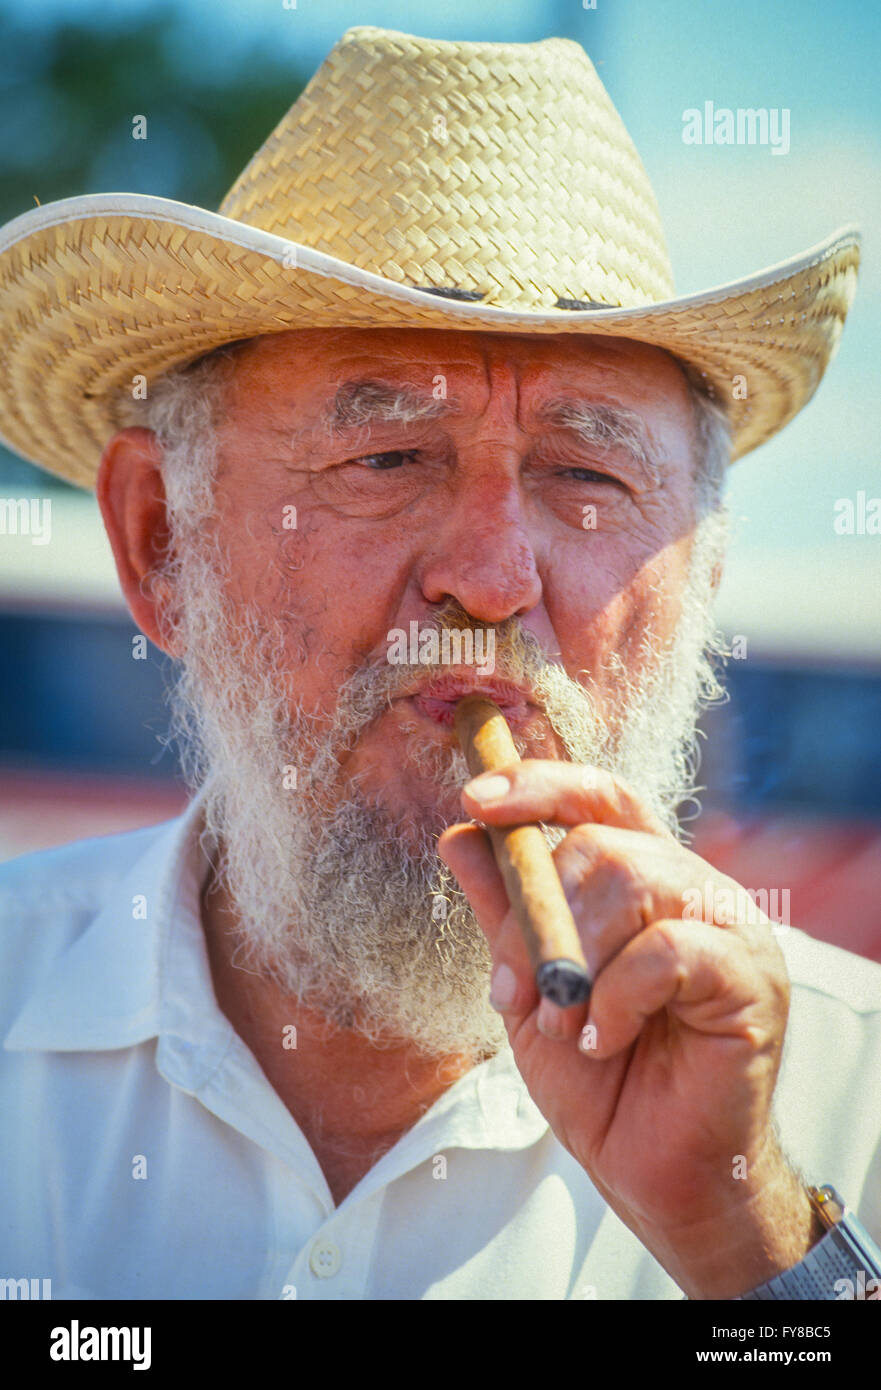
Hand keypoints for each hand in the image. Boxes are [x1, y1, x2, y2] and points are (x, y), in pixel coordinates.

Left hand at [437, 760, 817, 1296]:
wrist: (652, 1172)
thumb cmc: (599, 1080)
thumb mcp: (529, 988)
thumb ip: (504, 912)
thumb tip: (460, 835)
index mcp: (647, 880)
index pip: (599, 799)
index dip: (539, 786)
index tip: (474, 798)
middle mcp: (694, 888)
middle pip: (603, 845)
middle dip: (541, 918)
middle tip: (523, 993)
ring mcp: (731, 926)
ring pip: (633, 883)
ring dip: (575, 964)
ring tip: (567, 1026)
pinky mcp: (752, 975)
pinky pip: (667, 951)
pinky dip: (616, 999)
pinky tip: (604, 1041)